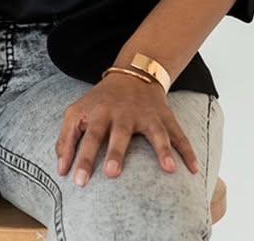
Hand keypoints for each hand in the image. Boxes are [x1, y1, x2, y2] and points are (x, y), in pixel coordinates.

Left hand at [54, 72, 198, 186]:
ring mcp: (146, 114)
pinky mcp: (164, 116)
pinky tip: (193, 169)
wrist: (134, 72)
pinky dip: (187, 151)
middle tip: (111, 173)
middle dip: (115, 153)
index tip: (78, 181)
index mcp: (100, 113)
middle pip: (119, 133)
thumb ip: (66, 139)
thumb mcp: (77, 112)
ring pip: (155, 132)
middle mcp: (123, 113)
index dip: (82, 158)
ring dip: (162, 149)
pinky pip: (178, 134)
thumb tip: (61, 170)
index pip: (89, 136)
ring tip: (168, 168)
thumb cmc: (100, 101)